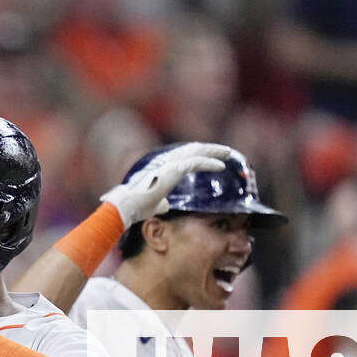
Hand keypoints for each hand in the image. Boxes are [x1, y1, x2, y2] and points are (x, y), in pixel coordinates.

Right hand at [100, 142, 232, 225]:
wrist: (127, 206)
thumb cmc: (137, 207)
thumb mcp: (153, 205)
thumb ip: (161, 203)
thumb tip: (166, 206)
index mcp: (163, 167)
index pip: (185, 155)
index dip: (201, 155)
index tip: (213, 158)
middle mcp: (166, 162)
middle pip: (194, 149)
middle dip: (211, 149)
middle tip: (226, 152)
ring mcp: (169, 164)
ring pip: (197, 152)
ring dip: (214, 152)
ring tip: (229, 153)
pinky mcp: (173, 170)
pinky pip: (196, 163)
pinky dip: (210, 163)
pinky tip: (221, 166)